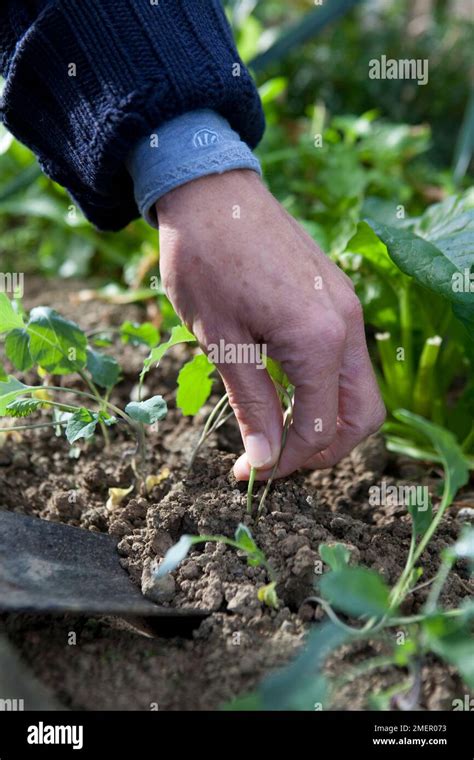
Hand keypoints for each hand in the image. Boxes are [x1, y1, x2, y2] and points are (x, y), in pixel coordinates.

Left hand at [156, 170, 384, 479]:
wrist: (211, 191)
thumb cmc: (205, 261)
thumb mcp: (221, 341)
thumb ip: (252, 405)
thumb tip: (265, 462)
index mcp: (319, 340)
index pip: (320, 429)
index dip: (284, 462)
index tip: (247, 473)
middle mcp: (347, 326)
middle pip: (362, 417)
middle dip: (322, 449)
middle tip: (275, 458)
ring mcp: (347, 309)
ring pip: (359, 389)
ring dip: (327, 419)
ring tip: (278, 427)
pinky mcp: (338, 297)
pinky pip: (347, 359)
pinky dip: (325, 388)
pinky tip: (284, 386)